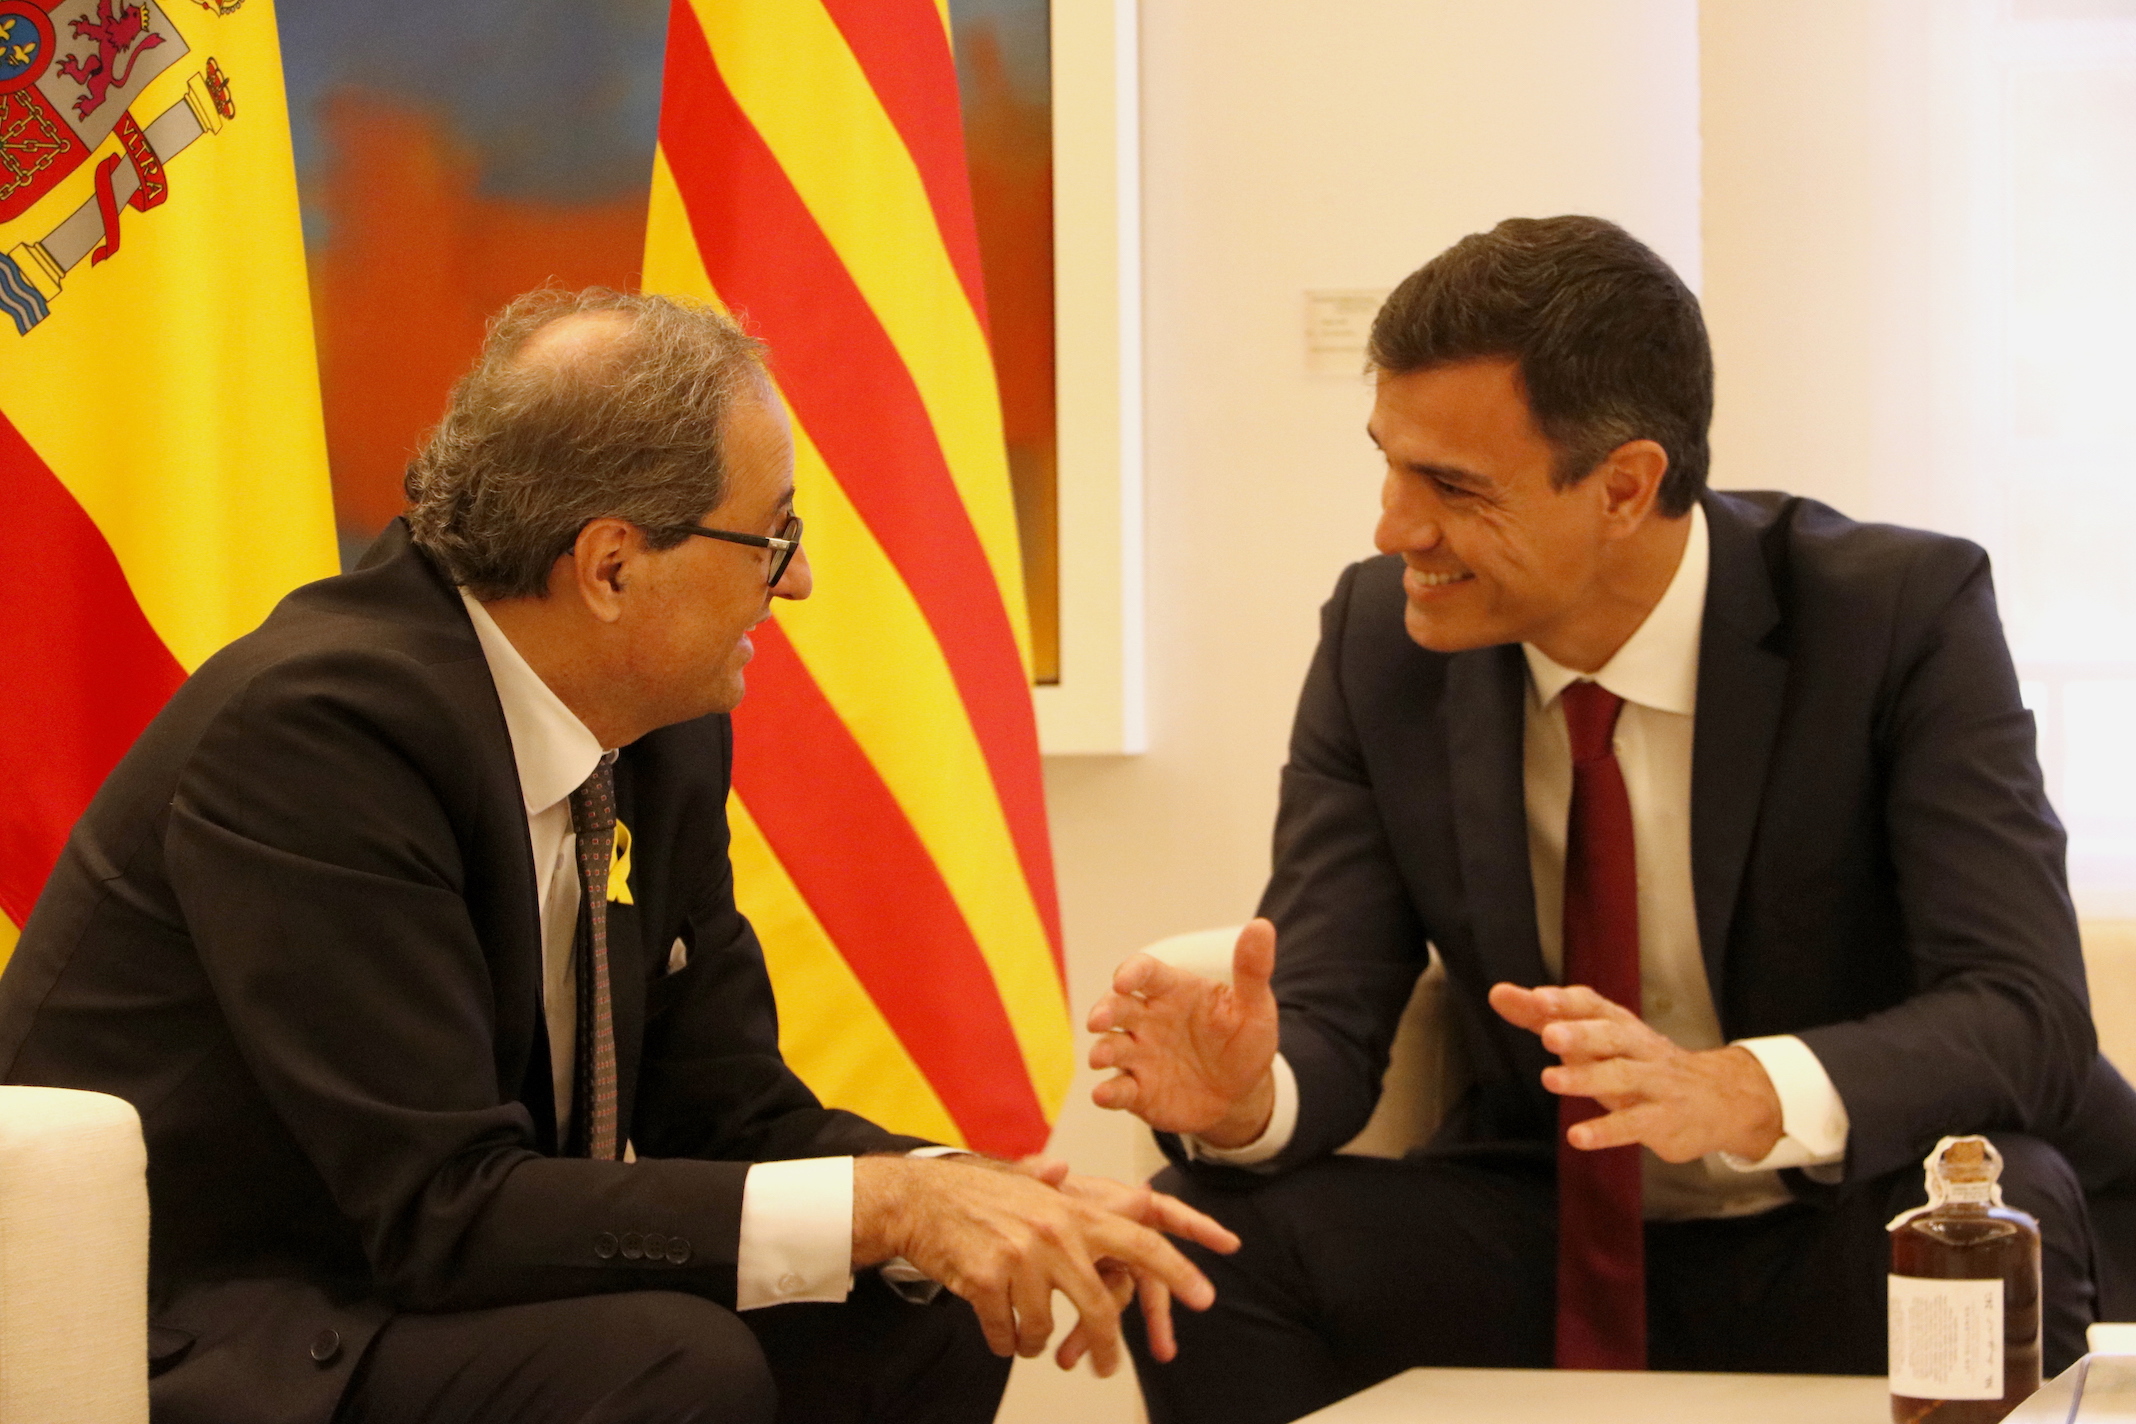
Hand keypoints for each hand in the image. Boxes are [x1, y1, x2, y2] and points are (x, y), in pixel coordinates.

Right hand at [852, 1155, 1216, 1377]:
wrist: (917, 1199)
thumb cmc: (975, 1195)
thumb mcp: (1026, 1184)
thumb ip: (1056, 1191)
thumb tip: (1066, 1170)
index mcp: (1073, 1211)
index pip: (1139, 1242)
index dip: (1176, 1271)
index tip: (1204, 1296)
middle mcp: (1054, 1233)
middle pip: (1098, 1307)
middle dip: (1107, 1345)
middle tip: (1109, 1367)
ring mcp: (1020, 1257)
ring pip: (1045, 1328)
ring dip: (1036, 1341)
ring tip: (1026, 1336)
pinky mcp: (987, 1281)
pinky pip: (1006, 1333)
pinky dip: (1004, 1340)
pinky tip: (998, 1331)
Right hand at [1087, 919, 1280, 1145]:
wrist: (1241, 1093)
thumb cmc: (1244, 1041)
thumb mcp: (1255, 1007)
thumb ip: (1252, 970)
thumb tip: (1261, 926)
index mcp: (1173, 991)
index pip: (1145, 971)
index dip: (1131, 972)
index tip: (1123, 980)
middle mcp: (1148, 1019)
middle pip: (1116, 1006)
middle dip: (1104, 1010)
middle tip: (1098, 1021)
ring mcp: (1140, 1055)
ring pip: (1111, 1046)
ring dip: (1102, 1050)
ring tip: (1101, 1057)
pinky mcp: (1138, 1090)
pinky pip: (1117, 1089)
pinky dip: (1107, 1092)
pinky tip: (1104, 1095)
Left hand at [1487, 982, 1784, 1162]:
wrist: (1719, 1099)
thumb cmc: (1641, 1064)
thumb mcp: (1596, 1038)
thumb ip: (1544, 1018)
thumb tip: (1499, 994)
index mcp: (1618, 1024)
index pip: (1592, 1004)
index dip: (1565, 1001)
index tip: (1535, 998)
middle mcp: (1637, 1048)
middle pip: (1610, 1035)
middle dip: (1580, 1033)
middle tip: (1548, 1035)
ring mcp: (1653, 1083)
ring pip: (1621, 1076)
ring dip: (1585, 1078)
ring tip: (1550, 1079)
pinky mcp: (1662, 1120)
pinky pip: (1634, 1123)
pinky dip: (1606, 1131)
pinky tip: (1578, 1136)